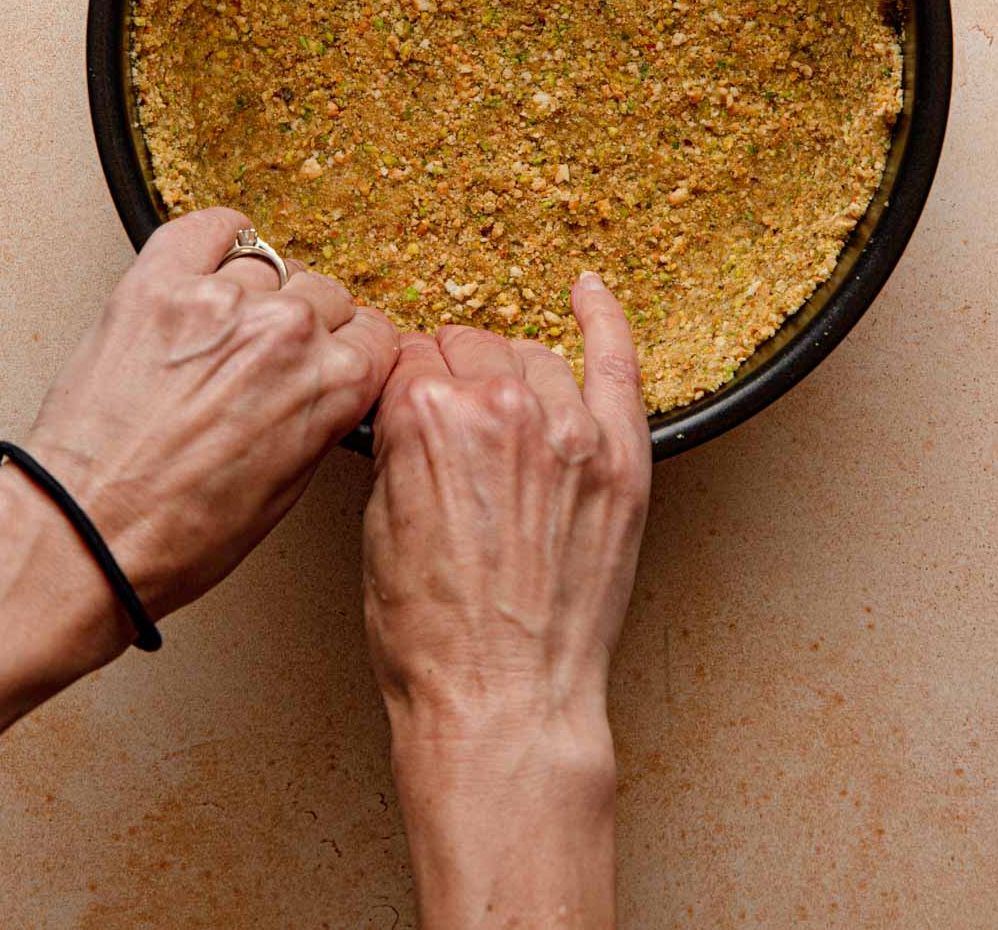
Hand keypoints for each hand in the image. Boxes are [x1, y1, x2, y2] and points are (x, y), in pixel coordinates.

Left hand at [0, 207, 397, 828]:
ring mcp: (220, 300)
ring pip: (270, 267)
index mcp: (332, 385)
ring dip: (253, 295)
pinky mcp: (158, 282)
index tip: (332, 356)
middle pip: (326, 294)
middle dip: (304, 327)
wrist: (80, 533)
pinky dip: (217, 242)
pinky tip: (212, 264)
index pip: (375, 333)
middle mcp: (285, 331)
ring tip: (220, 336)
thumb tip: (325, 384)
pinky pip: (211, 228)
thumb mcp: (285, 490)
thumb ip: (321, 417)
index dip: (351, 351)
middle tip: (264, 360)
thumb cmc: (173, 534)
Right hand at [363, 271, 651, 928]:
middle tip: (452, 427)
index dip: (404, 385)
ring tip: (505, 419)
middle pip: (468, 348)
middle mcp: (500, 407)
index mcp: (425, 416)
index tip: (407, 402)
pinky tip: (589, 293)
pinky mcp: (620, 457)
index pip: (409, 358)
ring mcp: (568, 428)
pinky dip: (603, 320)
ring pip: (531, 355)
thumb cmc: (432, 638)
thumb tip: (410, 412)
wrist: (502, 704)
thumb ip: (398, 448)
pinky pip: (616, 360)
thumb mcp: (377, 528)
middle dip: (452, 378)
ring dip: (512, 375)